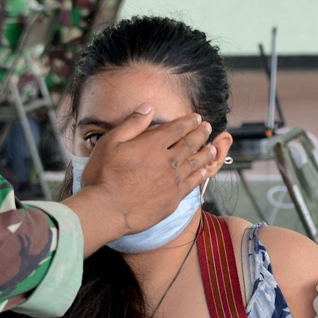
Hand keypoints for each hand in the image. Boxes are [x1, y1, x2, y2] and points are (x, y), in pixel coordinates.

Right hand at [72, 105, 217, 243]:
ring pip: (195, 163)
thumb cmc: (103, 175)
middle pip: (190, 144)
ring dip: (206, 153)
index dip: (188, 122)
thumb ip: (132, 124)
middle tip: (207, 127)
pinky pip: (193, 183)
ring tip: (214, 148)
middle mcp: (168, 161)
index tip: (197, 117)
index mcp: (153, 145)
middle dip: (200, 133)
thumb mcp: (110, 142)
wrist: (108, 210)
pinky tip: (205, 172)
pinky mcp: (173, 199)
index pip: (176, 129)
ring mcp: (173, 181)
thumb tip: (148, 107)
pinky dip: (201, 175)